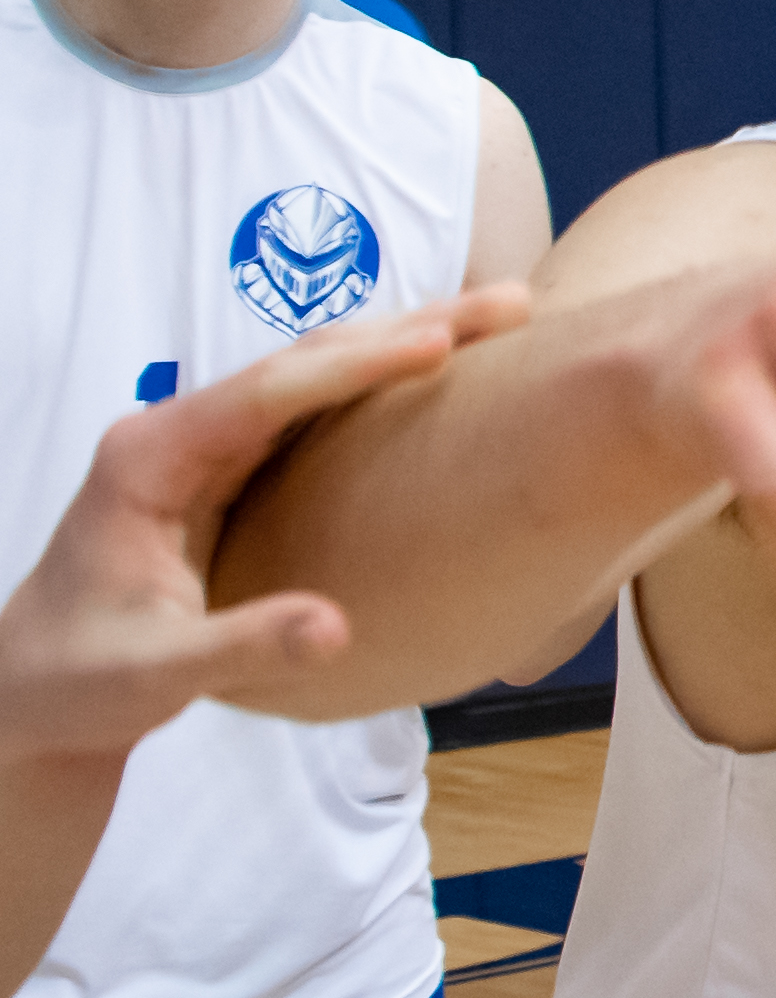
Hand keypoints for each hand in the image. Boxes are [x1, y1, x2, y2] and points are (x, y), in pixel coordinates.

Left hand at [0, 292, 527, 772]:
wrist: (37, 689)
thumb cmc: (81, 679)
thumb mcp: (154, 673)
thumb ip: (242, 645)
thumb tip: (336, 627)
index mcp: (148, 459)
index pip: (264, 392)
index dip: (355, 365)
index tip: (441, 343)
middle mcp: (178, 434)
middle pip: (302, 362)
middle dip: (406, 328)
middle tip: (507, 307)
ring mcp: (207, 446)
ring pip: (317, 373)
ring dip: (405, 343)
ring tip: (498, 324)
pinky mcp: (235, 468)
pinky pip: (318, 408)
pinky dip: (386, 382)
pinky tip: (448, 373)